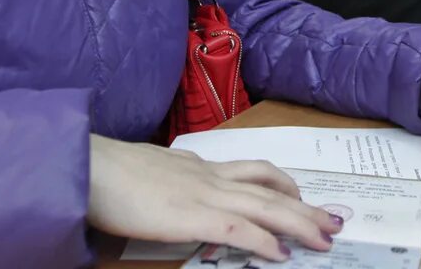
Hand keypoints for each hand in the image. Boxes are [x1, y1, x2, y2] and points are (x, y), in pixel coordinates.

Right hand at [87, 135, 341, 260]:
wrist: (87, 166)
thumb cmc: (108, 174)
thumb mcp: (153, 173)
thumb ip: (175, 180)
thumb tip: (183, 193)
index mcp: (200, 168)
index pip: (254, 173)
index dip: (283, 186)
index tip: (302, 198)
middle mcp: (210, 176)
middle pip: (271, 188)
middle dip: (305, 207)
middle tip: (333, 221)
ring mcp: (204, 193)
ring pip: (266, 205)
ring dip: (300, 222)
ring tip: (324, 237)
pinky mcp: (192, 215)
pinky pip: (239, 228)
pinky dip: (264, 241)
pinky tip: (282, 254)